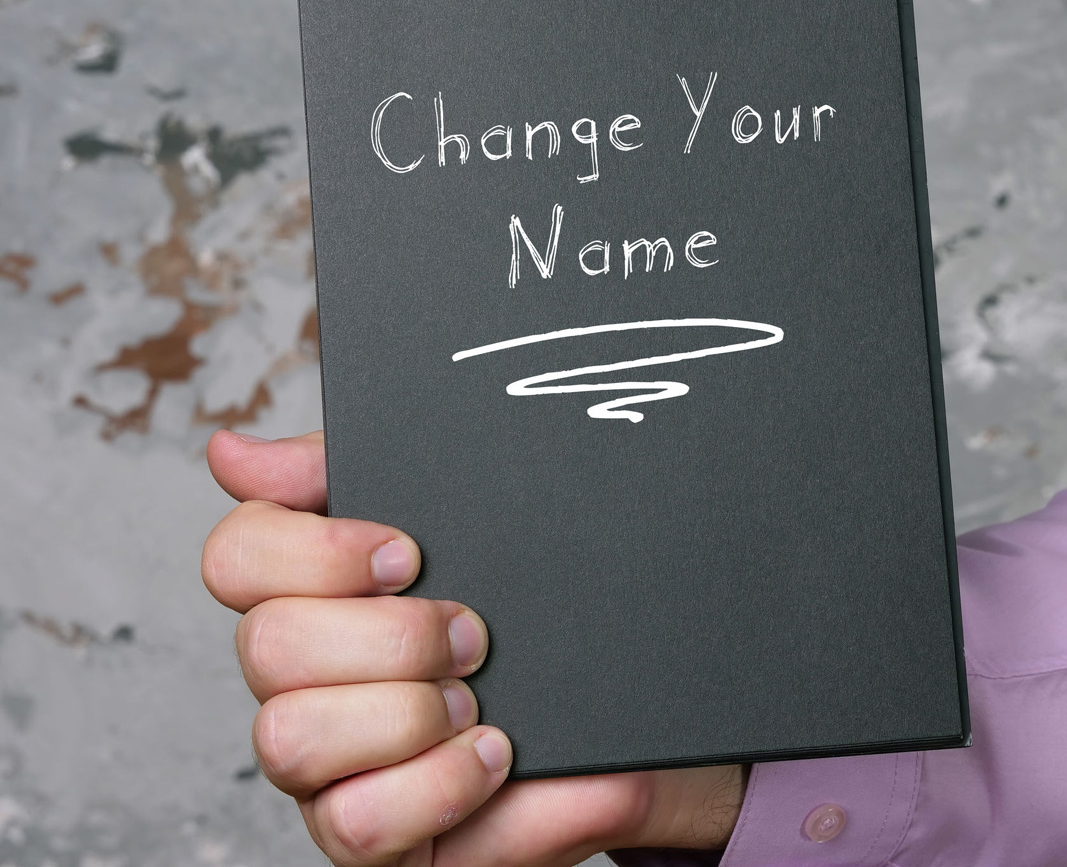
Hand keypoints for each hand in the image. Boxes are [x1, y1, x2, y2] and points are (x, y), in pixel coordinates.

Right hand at [201, 430, 745, 866]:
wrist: (617, 716)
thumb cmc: (525, 614)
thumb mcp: (465, 525)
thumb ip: (353, 474)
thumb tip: (234, 453)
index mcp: (313, 597)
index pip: (236, 558)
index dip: (314, 551)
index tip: (408, 551)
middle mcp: (301, 684)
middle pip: (268, 646)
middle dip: (390, 635)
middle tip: (474, 633)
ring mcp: (328, 769)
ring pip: (290, 740)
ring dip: (405, 713)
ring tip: (479, 699)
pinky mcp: (374, 838)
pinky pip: (357, 825)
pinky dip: (437, 785)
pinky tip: (492, 753)